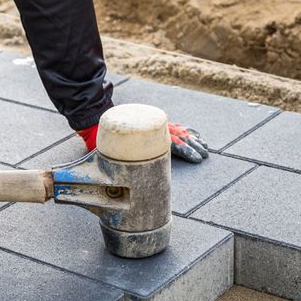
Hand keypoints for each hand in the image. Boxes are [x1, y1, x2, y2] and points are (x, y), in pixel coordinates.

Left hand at [77, 121, 209, 162]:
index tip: (197, 158)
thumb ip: (119, 166)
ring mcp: (153, 125)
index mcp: (146, 138)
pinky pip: (173, 127)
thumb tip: (125, 182)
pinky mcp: (152, 123)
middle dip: (194, 146)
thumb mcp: (109, 154)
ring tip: (205, 147)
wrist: (95, 118)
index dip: (187, 151)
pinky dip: (185, 131)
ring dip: (193, 139)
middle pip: (179, 137)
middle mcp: (152, 130)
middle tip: (205, 155)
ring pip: (179, 131)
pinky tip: (194, 134)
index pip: (172, 144)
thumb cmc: (102, 139)